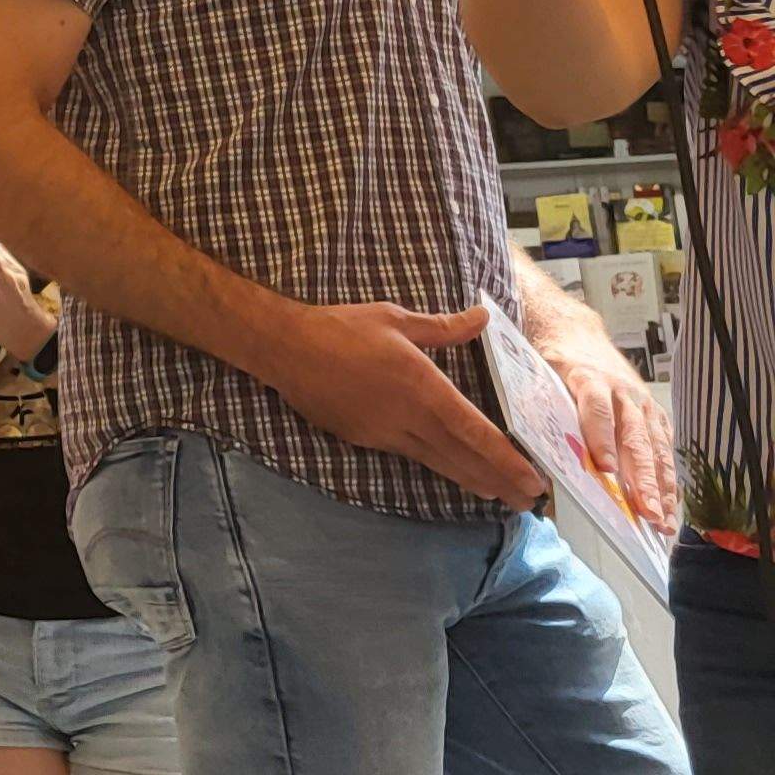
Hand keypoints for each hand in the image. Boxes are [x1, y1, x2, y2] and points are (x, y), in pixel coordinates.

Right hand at [257, 302, 546, 505]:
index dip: (506, 459)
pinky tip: (450, 470)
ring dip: (472, 480)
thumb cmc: (341, 328)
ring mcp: (384, 433)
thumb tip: (483, 317)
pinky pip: (409, 454)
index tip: (532, 478)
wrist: (284, 348)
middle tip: (530, 500)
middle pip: (463, 458)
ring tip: (500, 495)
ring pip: (438, 463)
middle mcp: (408, 417)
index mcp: (423, 387)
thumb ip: (444, 327)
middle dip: (500, 480)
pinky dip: (438, 466)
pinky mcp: (364, 439)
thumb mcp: (396, 319)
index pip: (475, 432)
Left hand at [538, 312, 677, 526]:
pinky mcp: (654, 413)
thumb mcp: (538, 375)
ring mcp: (643, 403)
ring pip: (656, 448)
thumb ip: (541, 410)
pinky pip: (664, 448)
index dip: (601, 439)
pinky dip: (667, 478)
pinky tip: (669, 505)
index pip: (597, 410)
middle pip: (635, 438)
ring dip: (660, 487)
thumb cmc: (551, 361)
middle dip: (641, 479)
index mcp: (588, 379)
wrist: (575, 331)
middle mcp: (623, 392)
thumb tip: (540, 458)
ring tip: (662, 521)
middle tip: (645, 512)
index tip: (604, 468)